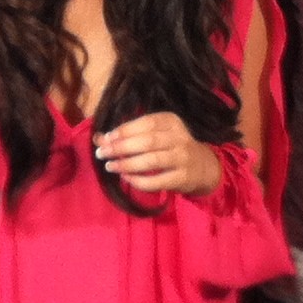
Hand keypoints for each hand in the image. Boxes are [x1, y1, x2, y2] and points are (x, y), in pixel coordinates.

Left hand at [96, 113, 221, 196]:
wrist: (203, 167)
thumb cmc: (171, 147)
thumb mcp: (155, 135)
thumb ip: (129, 135)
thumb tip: (99, 138)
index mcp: (171, 121)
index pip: (146, 122)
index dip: (124, 130)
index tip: (106, 138)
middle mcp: (179, 137)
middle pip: (147, 141)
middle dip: (121, 147)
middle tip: (102, 153)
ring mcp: (182, 158)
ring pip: (152, 161)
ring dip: (127, 164)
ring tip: (110, 166)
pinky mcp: (182, 178)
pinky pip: (157, 181)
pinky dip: (138, 181)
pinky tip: (126, 178)